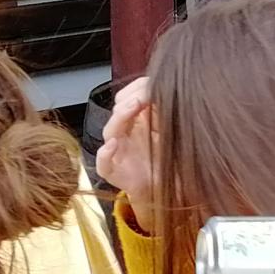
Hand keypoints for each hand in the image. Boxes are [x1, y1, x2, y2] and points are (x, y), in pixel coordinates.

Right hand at [95, 76, 158, 222]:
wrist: (161, 189)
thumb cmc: (164, 160)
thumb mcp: (170, 132)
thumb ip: (166, 114)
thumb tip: (171, 91)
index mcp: (134, 121)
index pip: (128, 97)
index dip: (137, 89)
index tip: (152, 84)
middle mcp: (123, 133)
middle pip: (118, 110)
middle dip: (130, 99)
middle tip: (145, 94)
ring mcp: (116, 151)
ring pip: (110, 130)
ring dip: (121, 116)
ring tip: (133, 105)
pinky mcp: (113, 172)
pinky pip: (103, 163)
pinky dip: (105, 153)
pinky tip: (112, 145)